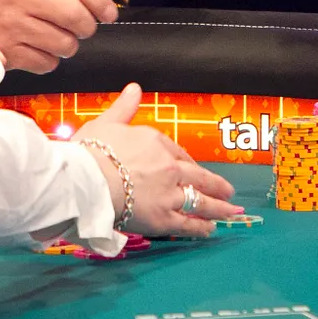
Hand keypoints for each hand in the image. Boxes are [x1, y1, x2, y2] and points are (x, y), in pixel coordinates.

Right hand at [0, 0, 117, 73]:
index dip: (100, 0)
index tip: (109, 12)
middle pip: (75, 16)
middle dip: (88, 26)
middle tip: (84, 27)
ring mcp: (12, 28)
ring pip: (66, 44)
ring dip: (70, 45)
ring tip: (59, 38)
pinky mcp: (7, 55)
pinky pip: (48, 64)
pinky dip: (51, 60)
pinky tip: (40, 49)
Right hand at [77, 84, 239, 238]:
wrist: (86, 182)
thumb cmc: (91, 151)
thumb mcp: (107, 122)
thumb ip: (124, 107)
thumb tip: (134, 88)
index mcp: (157, 143)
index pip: (179, 153)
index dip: (188, 163)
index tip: (195, 169)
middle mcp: (170, 168)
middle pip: (199, 177)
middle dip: (216, 186)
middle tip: (230, 193)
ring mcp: (169, 194)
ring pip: (200, 201)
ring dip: (218, 208)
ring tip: (231, 212)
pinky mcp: (163, 219)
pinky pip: (187, 224)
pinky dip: (201, 227)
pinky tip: (210, 229)